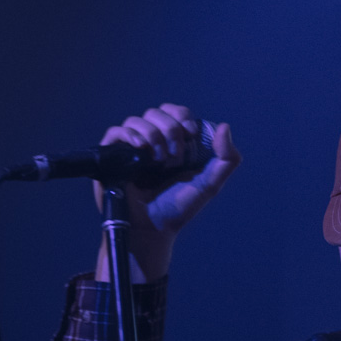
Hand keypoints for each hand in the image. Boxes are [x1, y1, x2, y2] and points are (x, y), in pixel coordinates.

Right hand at [94, 104, 240, 280]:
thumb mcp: (210, 184)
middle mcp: (152, 141)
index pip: (176, 112)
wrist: (152, 229)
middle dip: (170, 130)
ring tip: (158, 162)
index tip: (191, 134)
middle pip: (157, 112)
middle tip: (175, 157)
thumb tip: (223, 126)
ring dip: (153, 136)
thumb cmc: (178, 208)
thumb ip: (227, 159)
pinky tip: (141, 150)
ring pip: (137, 120)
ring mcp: (131, 148)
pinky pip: (116, 131)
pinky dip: (130, 135)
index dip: (183, 117)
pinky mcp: (112, 156)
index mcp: (174, 142)